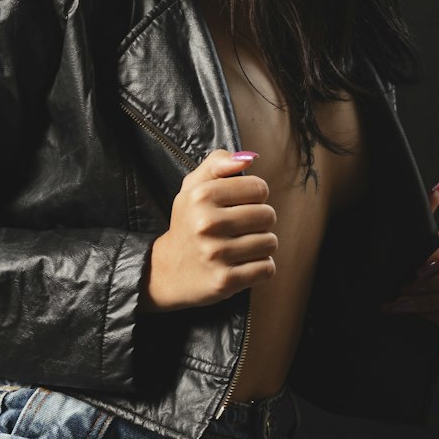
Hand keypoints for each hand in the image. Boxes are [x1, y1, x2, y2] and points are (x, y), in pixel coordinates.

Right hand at [140, 149, 277, 310]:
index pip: (259, 188)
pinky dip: (260, 267)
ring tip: (240, 247)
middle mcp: (206, 224)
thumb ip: (218, 163)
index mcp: (201, 196)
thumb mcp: (193, 187)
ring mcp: (215, 254)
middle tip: (240, 229)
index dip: (255, 197)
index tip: (240, 206)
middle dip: (260, 222)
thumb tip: (249, 158)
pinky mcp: (225, 280)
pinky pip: (267, 268)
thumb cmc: (189, 223)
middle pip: (268, 215)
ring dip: (261, 245)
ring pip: (270, 242)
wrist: (167, 271)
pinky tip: (242, 264)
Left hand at [382, 183, 438, 346]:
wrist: (395, 307)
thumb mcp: (404, 245)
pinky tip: (420, 319)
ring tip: (403, 305)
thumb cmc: (399, 271)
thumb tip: (438, 187)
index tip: (421, 266)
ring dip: (431, 302)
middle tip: (406, 288)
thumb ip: (420, 216)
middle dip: (436, 282)